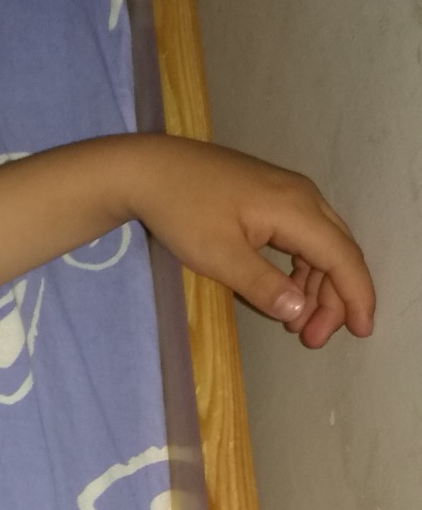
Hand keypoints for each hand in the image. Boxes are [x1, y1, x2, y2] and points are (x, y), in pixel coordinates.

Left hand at [128, 138, 374, 348]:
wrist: (148, 169)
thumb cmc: (181, 211)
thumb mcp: (219, 256)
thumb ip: (263, 285)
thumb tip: (300, 310)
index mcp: (296, 209)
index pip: (342, 257)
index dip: (356, 296)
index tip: (361, 331)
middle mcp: (302, 196)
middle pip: (337, 251)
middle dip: (334, 299)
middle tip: (313, 339)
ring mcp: (287, 193)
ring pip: (320, 245)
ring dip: (316, 286)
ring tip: (298, 326)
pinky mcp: (269, 196)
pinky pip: (301, 236)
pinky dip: (300, 268)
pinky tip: (285, 293)